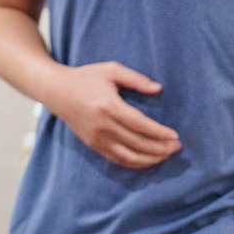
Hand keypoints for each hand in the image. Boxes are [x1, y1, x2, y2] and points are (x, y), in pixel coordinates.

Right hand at [45, 62, 178, 168]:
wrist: (56, 91)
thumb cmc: (85, 78)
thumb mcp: (111, 70)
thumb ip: (135, 79)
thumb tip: (158, 89)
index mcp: (109, 106)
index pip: (140, 125)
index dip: (160, 133)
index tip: (175, 137)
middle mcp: (103, 126)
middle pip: (138, 143)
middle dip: (161, 148)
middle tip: (177, 148)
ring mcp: (97, 138)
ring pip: (129, 156)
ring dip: (150, 159)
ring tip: (166, 156)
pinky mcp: (92, 145)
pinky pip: (117, 159)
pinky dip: (134, 163)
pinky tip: (147, 160)